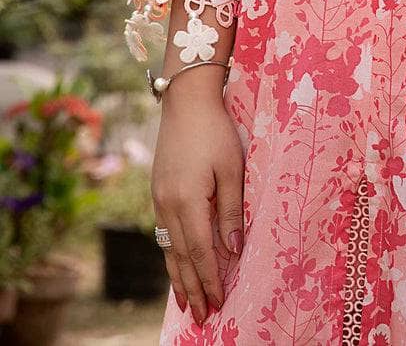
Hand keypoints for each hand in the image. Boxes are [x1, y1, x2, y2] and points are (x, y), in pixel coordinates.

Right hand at [151, 83, 244, 325]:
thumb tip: (234, 249)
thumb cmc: (215, 132)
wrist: (185, 102)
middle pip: (181, 257)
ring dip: (179, 277)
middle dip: (194, 288)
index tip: (219, 303)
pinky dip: (171, 255)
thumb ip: (231, 211)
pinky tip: (176, 265)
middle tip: (204, 316)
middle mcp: (168, 206)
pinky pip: (164, 233)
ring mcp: (159, 200)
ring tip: (187, 303)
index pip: (201, 252)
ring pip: (169, 248)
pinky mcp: (158, 192)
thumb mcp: (231, 169)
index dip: (210, 279)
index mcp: (187, 202)